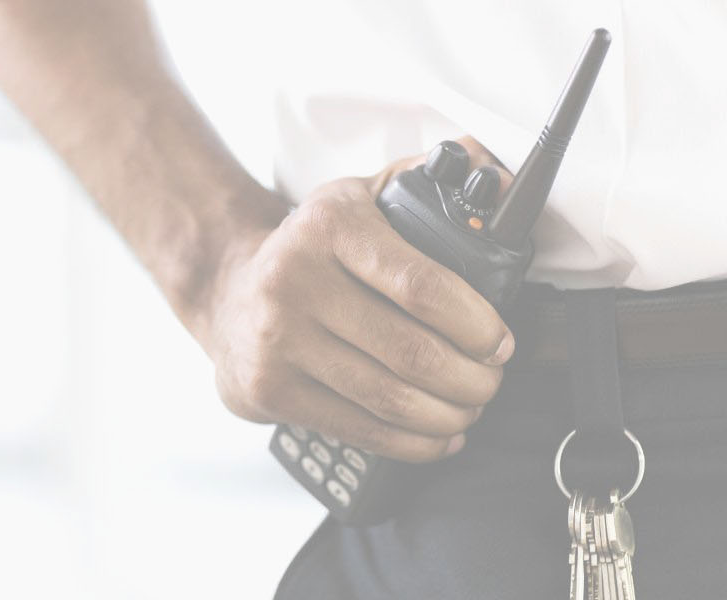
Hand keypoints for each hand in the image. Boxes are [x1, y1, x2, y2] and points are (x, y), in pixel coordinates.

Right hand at [199, 138, 515, 462]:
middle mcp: (295, 281)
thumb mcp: (360, 199)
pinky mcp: (269, 390)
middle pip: (411, 352)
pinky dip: (412, 443)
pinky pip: (359, 430)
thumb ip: (423, 180)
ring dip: (448, 415)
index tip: (499, 341)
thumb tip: (494, 172)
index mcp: (329, 227)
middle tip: (491, 381)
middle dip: (472, 379)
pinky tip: (437, 435)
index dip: (475, 323)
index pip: (420, 285)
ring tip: (469, 408)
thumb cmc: (311, 249)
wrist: (227, 289)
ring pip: (389, 399)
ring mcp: (278, 341)